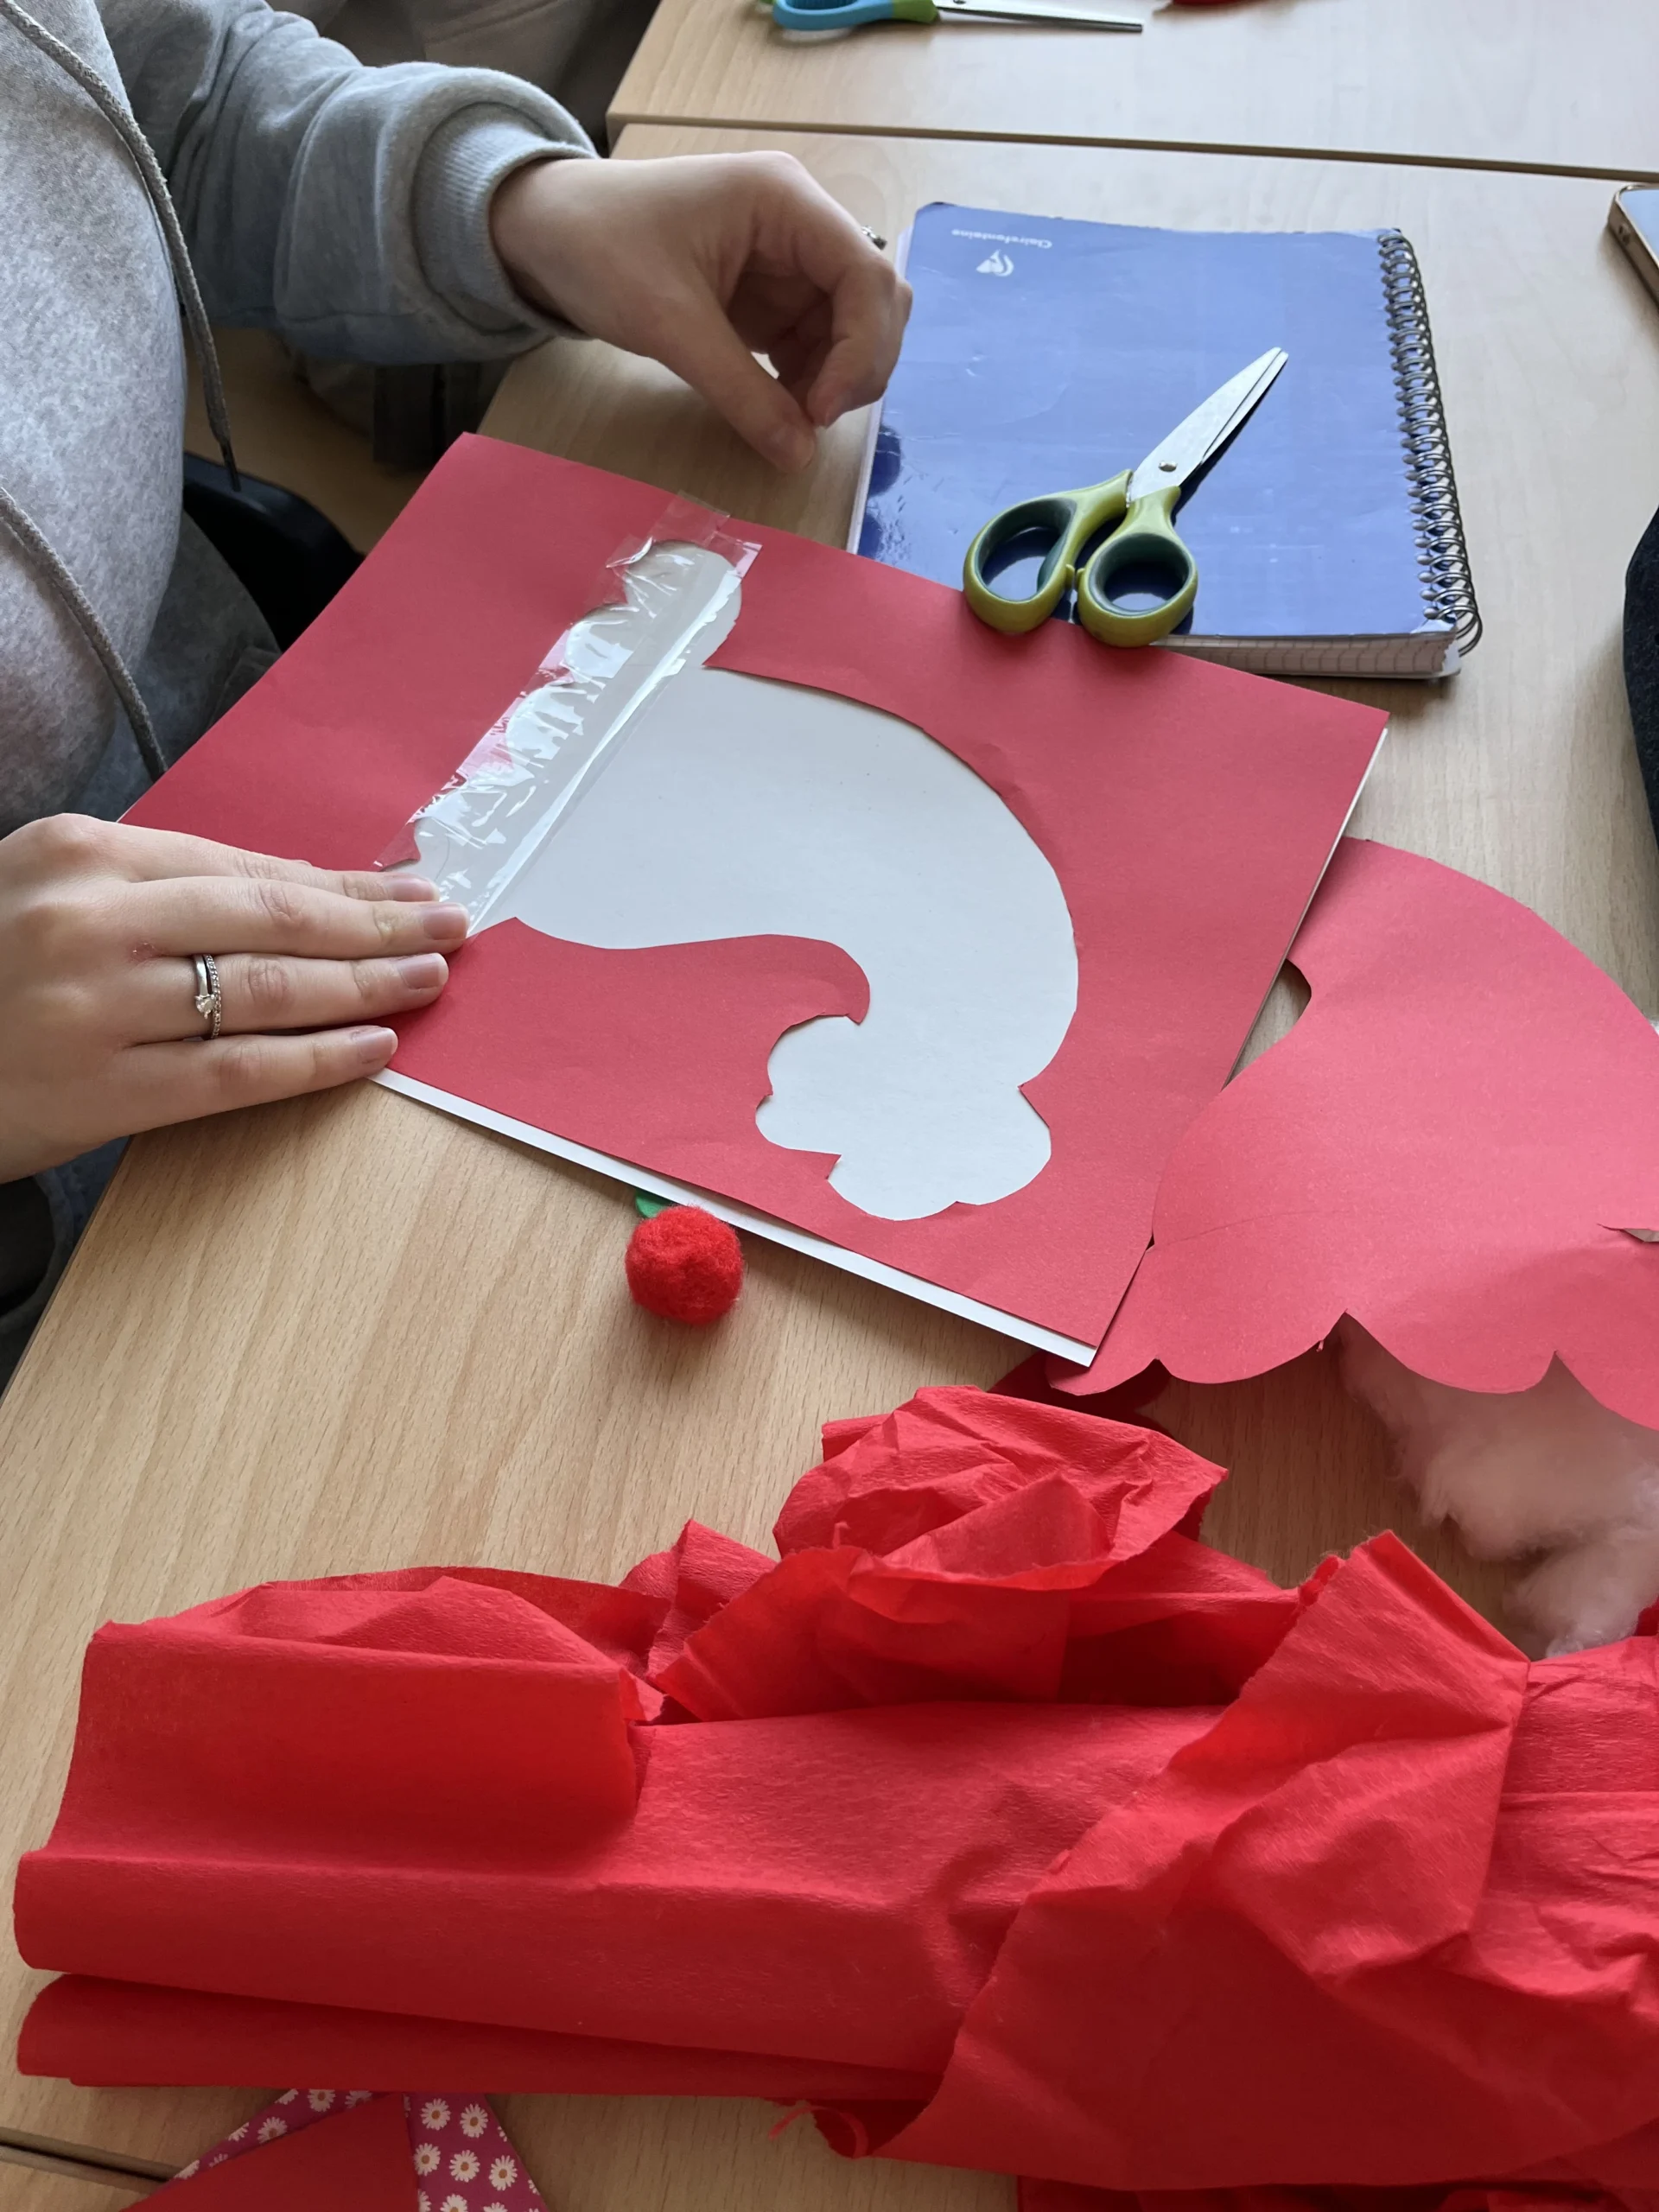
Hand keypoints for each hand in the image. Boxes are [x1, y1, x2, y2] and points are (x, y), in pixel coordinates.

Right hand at [0, 815, 467, 1182]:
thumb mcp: (54, 895)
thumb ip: (161, 889)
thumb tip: (304, 896)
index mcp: (81, 853)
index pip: (243, 867)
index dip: (338, 883)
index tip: (405, 889)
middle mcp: (91, 920)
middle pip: (270, 918)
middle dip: (374, 924)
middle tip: (450, 927)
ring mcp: (99, 1007)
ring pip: (267, 991)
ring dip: (364, 986)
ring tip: (429, 979)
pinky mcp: (106, 1090)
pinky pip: (237, 1071)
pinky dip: (316, 1060)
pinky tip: (376, 1048)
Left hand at [489, 151, 910, 472]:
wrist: (546, 233)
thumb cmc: (601, 248)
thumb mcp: (669, 323)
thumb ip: (740, 392)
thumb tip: (799, 456)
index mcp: (785, 201)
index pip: (867, 275)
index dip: (862, 348)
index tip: (821, 410)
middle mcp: (801, 225)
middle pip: (873, 302)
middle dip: (858, 367)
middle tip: (811, 422)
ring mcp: (789, 263)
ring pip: (851, 330)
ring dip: (836, 380)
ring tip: (791, 419)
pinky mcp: (771, 298)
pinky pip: (815, 346)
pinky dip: (809, 383)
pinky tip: (779, 409)